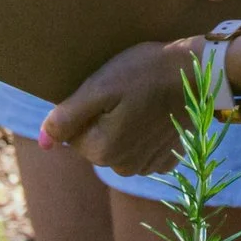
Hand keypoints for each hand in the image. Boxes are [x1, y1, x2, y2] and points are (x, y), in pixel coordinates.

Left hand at [41, 37, 195, 176]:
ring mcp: (146, 166)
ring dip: (122, 125)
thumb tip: (43, 142)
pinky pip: (141, 148)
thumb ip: (67, 117)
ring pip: (117, 145)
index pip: (72, 133)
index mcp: (101, 151)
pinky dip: (143, 132)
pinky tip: (155, 113)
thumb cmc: (144, 73)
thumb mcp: (100, 87)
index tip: (106, 90)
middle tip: (123, 92)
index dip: (85, 108)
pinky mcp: (166, 158)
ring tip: (140, 100)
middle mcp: (122, 168)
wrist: (197, 74)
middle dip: (102, 118)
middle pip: (94, 140)